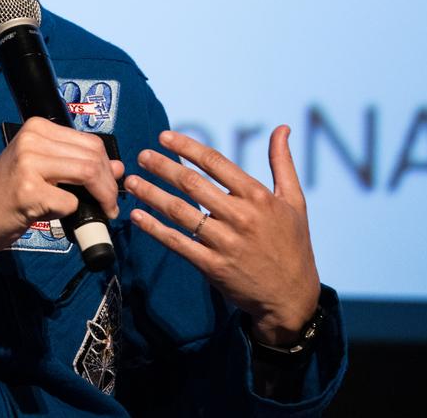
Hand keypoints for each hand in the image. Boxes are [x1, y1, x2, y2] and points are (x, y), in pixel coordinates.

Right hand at [0, 116, 122, 255]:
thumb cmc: (9, 195)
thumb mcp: (44, 170)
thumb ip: (77, 164)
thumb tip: (119, 167)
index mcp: (37, 127)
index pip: (90, 141)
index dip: (108, 166)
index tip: (110, 185)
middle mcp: (32, 139)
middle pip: (92, 157)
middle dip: (109, 185)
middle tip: (110, 205)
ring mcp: (28, 163)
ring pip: (87, 174)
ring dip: (101, 198)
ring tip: (101, 212)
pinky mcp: (28, 191)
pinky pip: (70, 202)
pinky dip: (73, 213)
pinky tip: (60, 216)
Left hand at [124, 126, 319, 346]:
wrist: (292, 298)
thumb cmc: (293, 244)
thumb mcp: (295, 201)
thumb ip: (282, 163)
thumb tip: (282, 127)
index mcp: (257, 196)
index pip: (215, 163)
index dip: (186, 147)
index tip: (164, 137)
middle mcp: (240, 216)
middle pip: (192, 184)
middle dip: (162, 166)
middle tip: (141, 156)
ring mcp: (225, 243)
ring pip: (180, 212)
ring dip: (152, 194)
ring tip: (131, 181)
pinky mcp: (212, 267)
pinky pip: (178, 243)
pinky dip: (155, 229)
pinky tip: (137, 216)